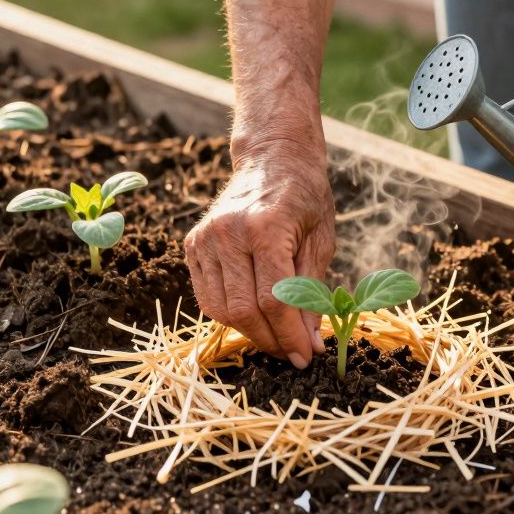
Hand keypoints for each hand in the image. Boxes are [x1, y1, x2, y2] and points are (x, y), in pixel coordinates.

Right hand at [184, 145, 333, 367]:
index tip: (307, 356)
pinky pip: (207, 295)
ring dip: (249, 333)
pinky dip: (229, 314)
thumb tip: (310, 344)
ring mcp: (205, 238)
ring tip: (275, 337)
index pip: (274, 300)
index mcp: (265, 227)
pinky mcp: (193, 244)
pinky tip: (254, 315)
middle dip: (270, 341)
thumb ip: (311, 294)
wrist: (272, 157)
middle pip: (244, 310)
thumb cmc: (305, 197)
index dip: (290, 336)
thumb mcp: (321, 241)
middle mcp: (228, 232)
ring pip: (220, 309)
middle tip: (292, 354)